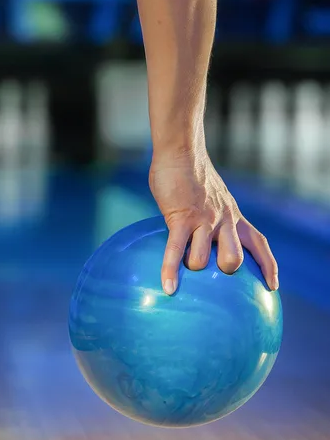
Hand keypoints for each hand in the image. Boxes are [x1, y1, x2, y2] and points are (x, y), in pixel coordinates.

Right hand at [148, 150, 278, 294]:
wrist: (182, 152)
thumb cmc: (191, 175)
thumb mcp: (212, 198)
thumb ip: (211, 217)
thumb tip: (199, 236)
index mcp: (233, 216)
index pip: (259, 244)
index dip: (267, 266)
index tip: (272, 286)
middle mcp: (224, 220)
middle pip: (235, 257)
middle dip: (226, 270)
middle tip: (211, 274)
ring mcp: (203, 220)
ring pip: (203, 258)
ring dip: (191, 267)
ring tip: (179, 270)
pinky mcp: (181, 218)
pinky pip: (175, 250)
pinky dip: (170, 271)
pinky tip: (168, 288)